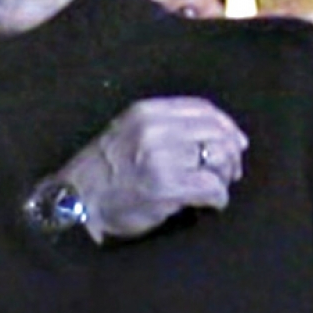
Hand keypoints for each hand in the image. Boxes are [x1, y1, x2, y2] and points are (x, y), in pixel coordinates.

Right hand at [50, 97, 247, 243]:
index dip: (226, 124)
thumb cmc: (105, 170)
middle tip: (230, 172)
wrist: (77, 200)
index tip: (236, 141)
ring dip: (225, 176)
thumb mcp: (128, 130)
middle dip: (230, 154)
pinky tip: (211, 204)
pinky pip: (212, 187)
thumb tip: (213, 133)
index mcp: (146, 112)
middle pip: (216, 131)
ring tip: (217, 186)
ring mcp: (161, 158)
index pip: (202, 108)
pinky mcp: (167, 187)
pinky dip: (218, 198)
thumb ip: (163, 125)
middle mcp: (155, 129)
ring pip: (219, 158)